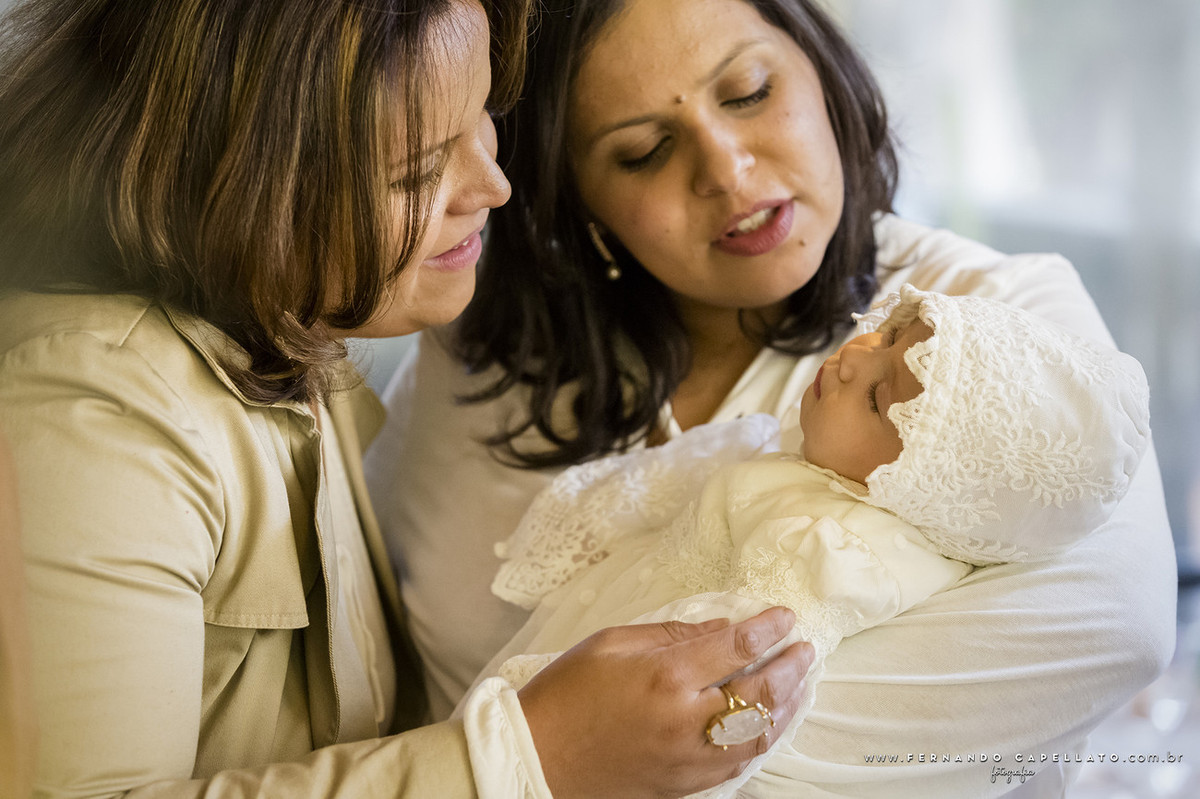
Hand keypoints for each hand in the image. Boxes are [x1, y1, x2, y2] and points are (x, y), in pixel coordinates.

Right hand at [517, 607, 813, 798]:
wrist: (535, 759)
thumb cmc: (564, 694)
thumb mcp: (609, 643)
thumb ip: (670, 634)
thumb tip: (720, 628)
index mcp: (664, 676)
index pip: (735, 647)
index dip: (767, 629)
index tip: (784, 617)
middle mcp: (683, 719)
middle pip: (758, 693)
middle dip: (789, 668)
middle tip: (805, 650)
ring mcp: (686, 758)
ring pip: (757, 734)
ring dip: (785, 707)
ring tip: (797, 684)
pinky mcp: (682, 783)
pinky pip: (737, 764)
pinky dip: (761, 740)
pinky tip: (769, 722)